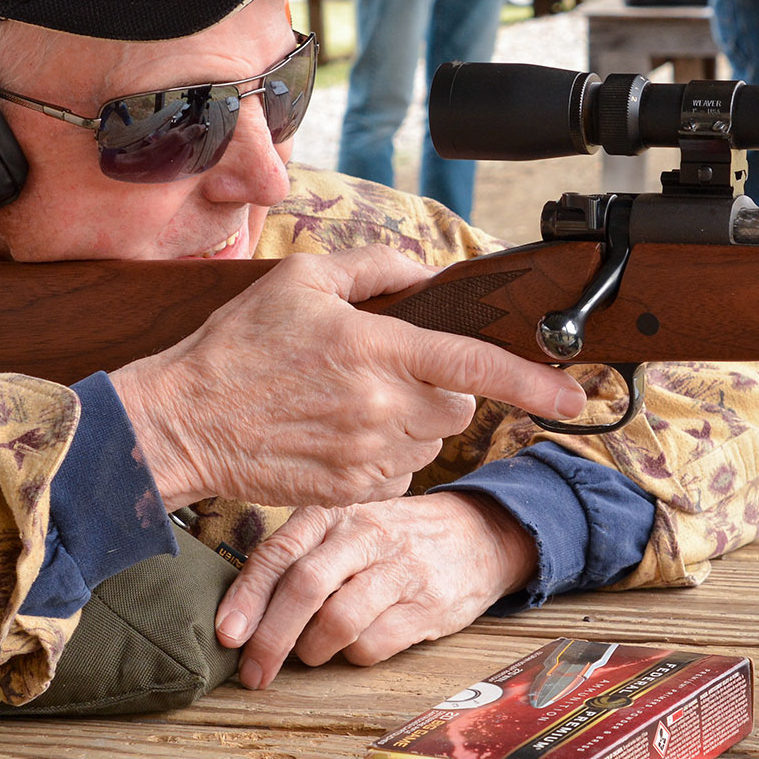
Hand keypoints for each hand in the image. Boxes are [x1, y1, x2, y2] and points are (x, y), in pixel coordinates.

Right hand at [110, 246, 585, 511]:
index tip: (574, 395)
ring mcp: (369, 456)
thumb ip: (375, 267)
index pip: (474, 366)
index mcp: (377, 351)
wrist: (183, 423)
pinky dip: (384, 453)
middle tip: (387, 370)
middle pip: (457, 404)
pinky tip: (336, 434)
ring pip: (431, 439)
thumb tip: (424, 269)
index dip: (532, 381)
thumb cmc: (237, 347)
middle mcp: (382, 408)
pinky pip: (399, 471)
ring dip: (410, 420)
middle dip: (441, 387)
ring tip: (349, 402)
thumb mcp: (301, 280)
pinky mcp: (353, 491)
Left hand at [215, 492, 536, 687]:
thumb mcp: (347, 528)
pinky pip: (375, 643)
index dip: (246, 598)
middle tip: (255, 673)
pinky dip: (354, 656)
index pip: (278, 553)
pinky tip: (356, 646)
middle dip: (271, 639)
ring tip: (312, 654)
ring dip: (313, 650)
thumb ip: (300, 556)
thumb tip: (241, 614)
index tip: (227, 636)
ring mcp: (401, 568)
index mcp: (335, 514)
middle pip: (304, 587)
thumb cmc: (394, 539)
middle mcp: (366, 534)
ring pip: (338, 620)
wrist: (478, 534)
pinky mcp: (429, 603)